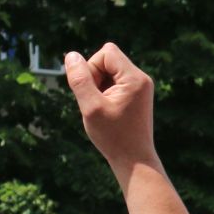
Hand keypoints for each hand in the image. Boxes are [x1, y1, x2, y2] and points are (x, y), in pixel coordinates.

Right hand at [65, 43, 155, 168]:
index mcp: (135, 78)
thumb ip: (80, 79)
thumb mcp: (91, 107)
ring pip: (109, 71)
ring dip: (98, 86)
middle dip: (95, 77)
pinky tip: (107, 111)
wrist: (134, 160)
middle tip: (96, 103)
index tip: (92, 92)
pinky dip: (105, 93)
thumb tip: (71, 55)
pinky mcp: (136, 95)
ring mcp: (140, 87)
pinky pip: (114, 82)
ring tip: (102, 109)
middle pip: (108, 59)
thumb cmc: (113, 137)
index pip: (106, 52)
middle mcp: (141, 79)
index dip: (92, 68)